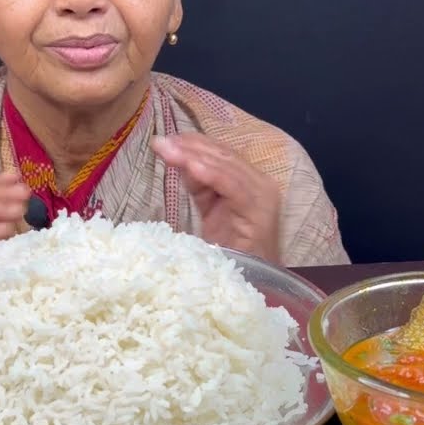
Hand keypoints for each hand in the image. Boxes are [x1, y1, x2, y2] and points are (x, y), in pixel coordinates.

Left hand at [152, 133, 281, 261]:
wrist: (249, 283)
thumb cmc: (230, 252)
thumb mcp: (210, 210)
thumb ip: (199, 184)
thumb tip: (178, 159)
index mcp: (249, 181)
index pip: (221, 154)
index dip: (193, 144)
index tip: (164, 140)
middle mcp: (260, 184)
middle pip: (223, 156)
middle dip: (190, 147)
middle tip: (160, 142)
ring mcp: (263, 197)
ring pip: (227, 167)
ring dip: (194, 156)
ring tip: (169, 149)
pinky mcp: (260, 213)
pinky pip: (234, 187)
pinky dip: (212, 174)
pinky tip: (191, 166)